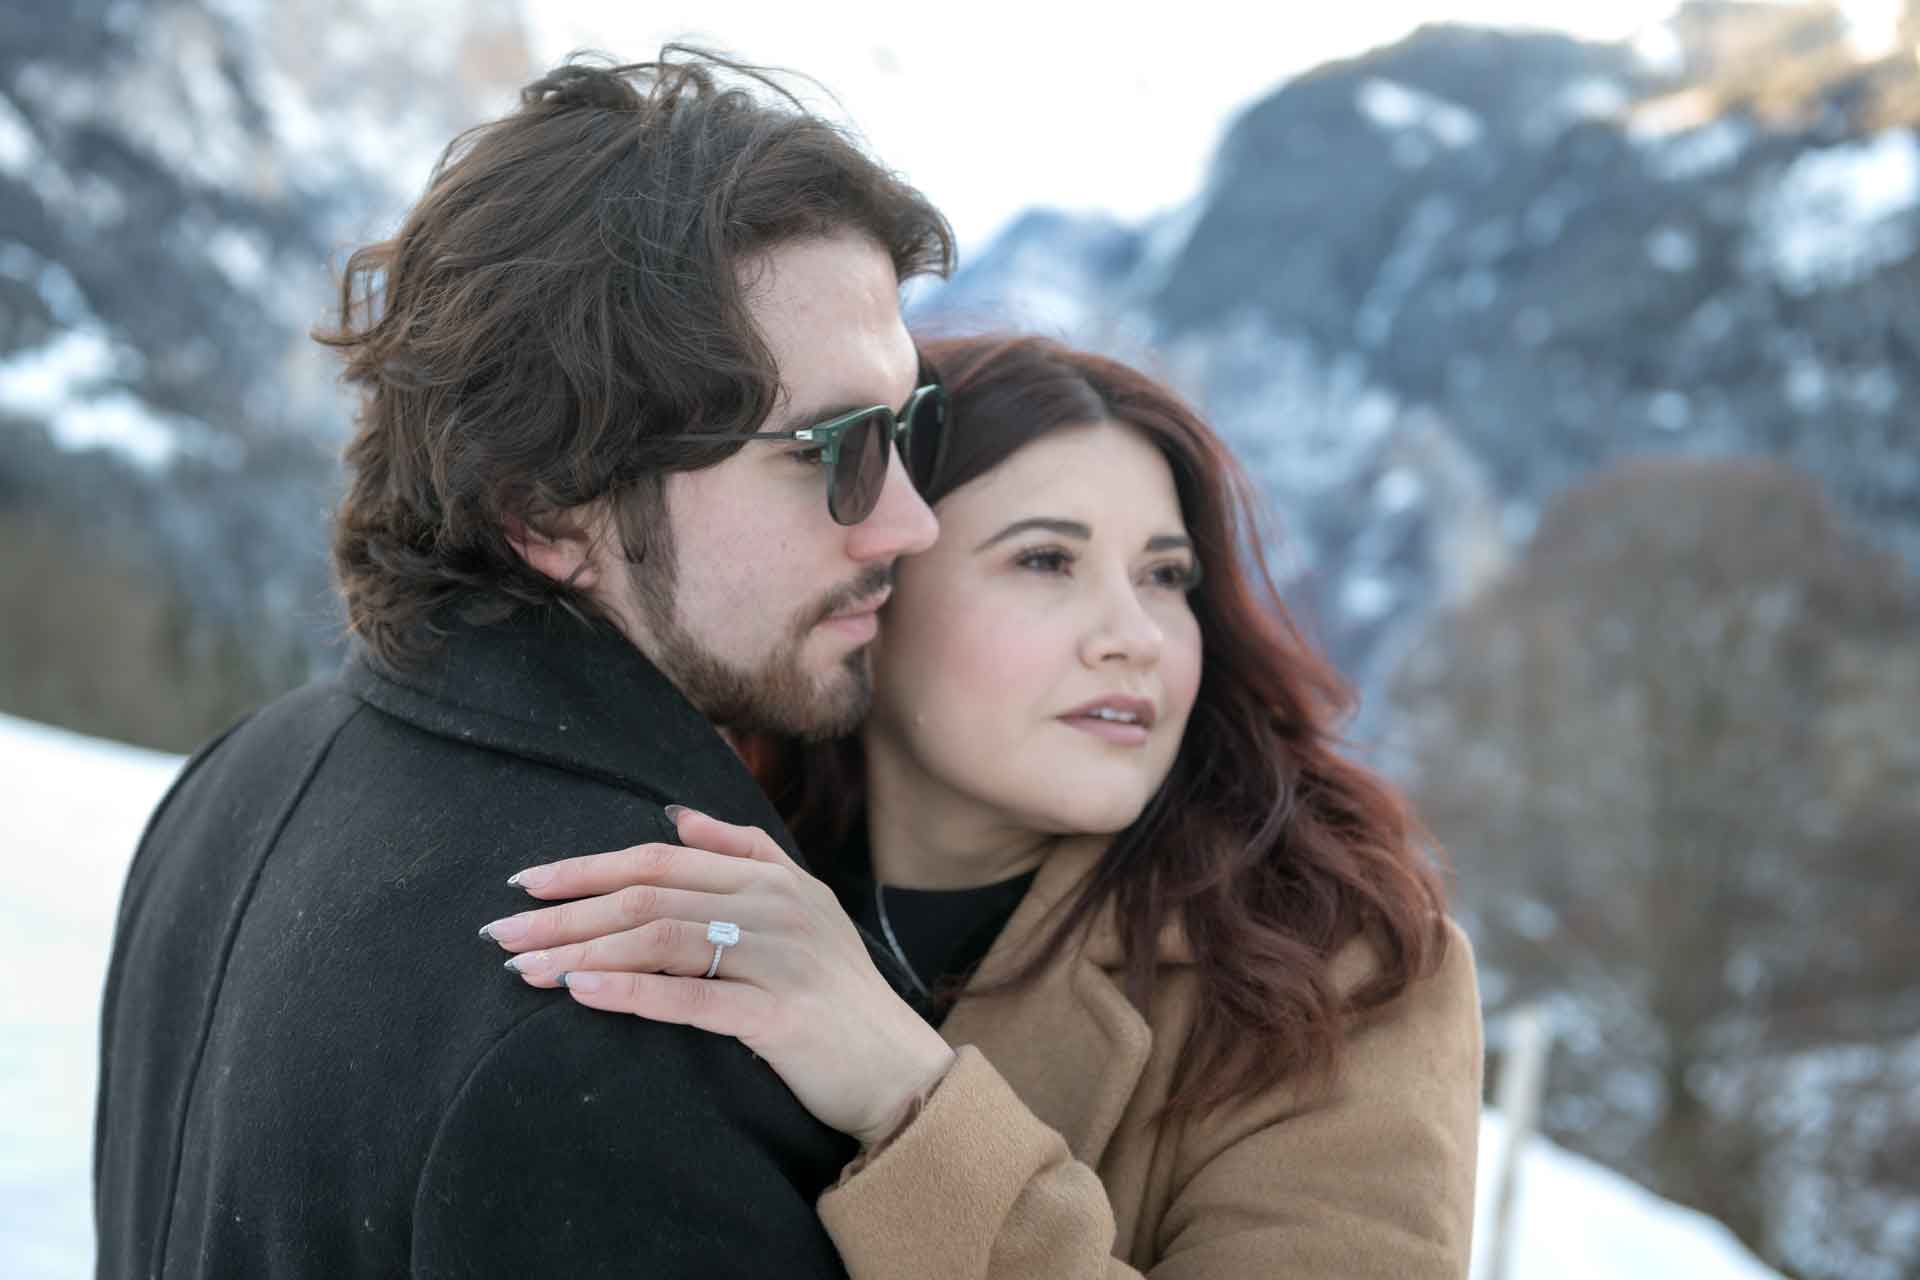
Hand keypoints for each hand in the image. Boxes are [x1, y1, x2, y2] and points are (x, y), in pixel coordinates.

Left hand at [479, 807, 956, 1147]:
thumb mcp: (804, 904)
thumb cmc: (839, 991)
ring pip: (661, 939)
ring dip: (582, 952)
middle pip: (649, 894)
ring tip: (523, 967)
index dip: (589, 866)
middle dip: (566, 911)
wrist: (897, 1068)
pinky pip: (691, 999)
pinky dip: (631, 993)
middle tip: (500, 930)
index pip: (662, 857)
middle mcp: (773, 906)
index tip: (526, 882)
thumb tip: (676, 814)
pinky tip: (581, 992)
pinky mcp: (778, 1014)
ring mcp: (777, 957)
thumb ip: (744, 852)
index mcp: (770, 878)